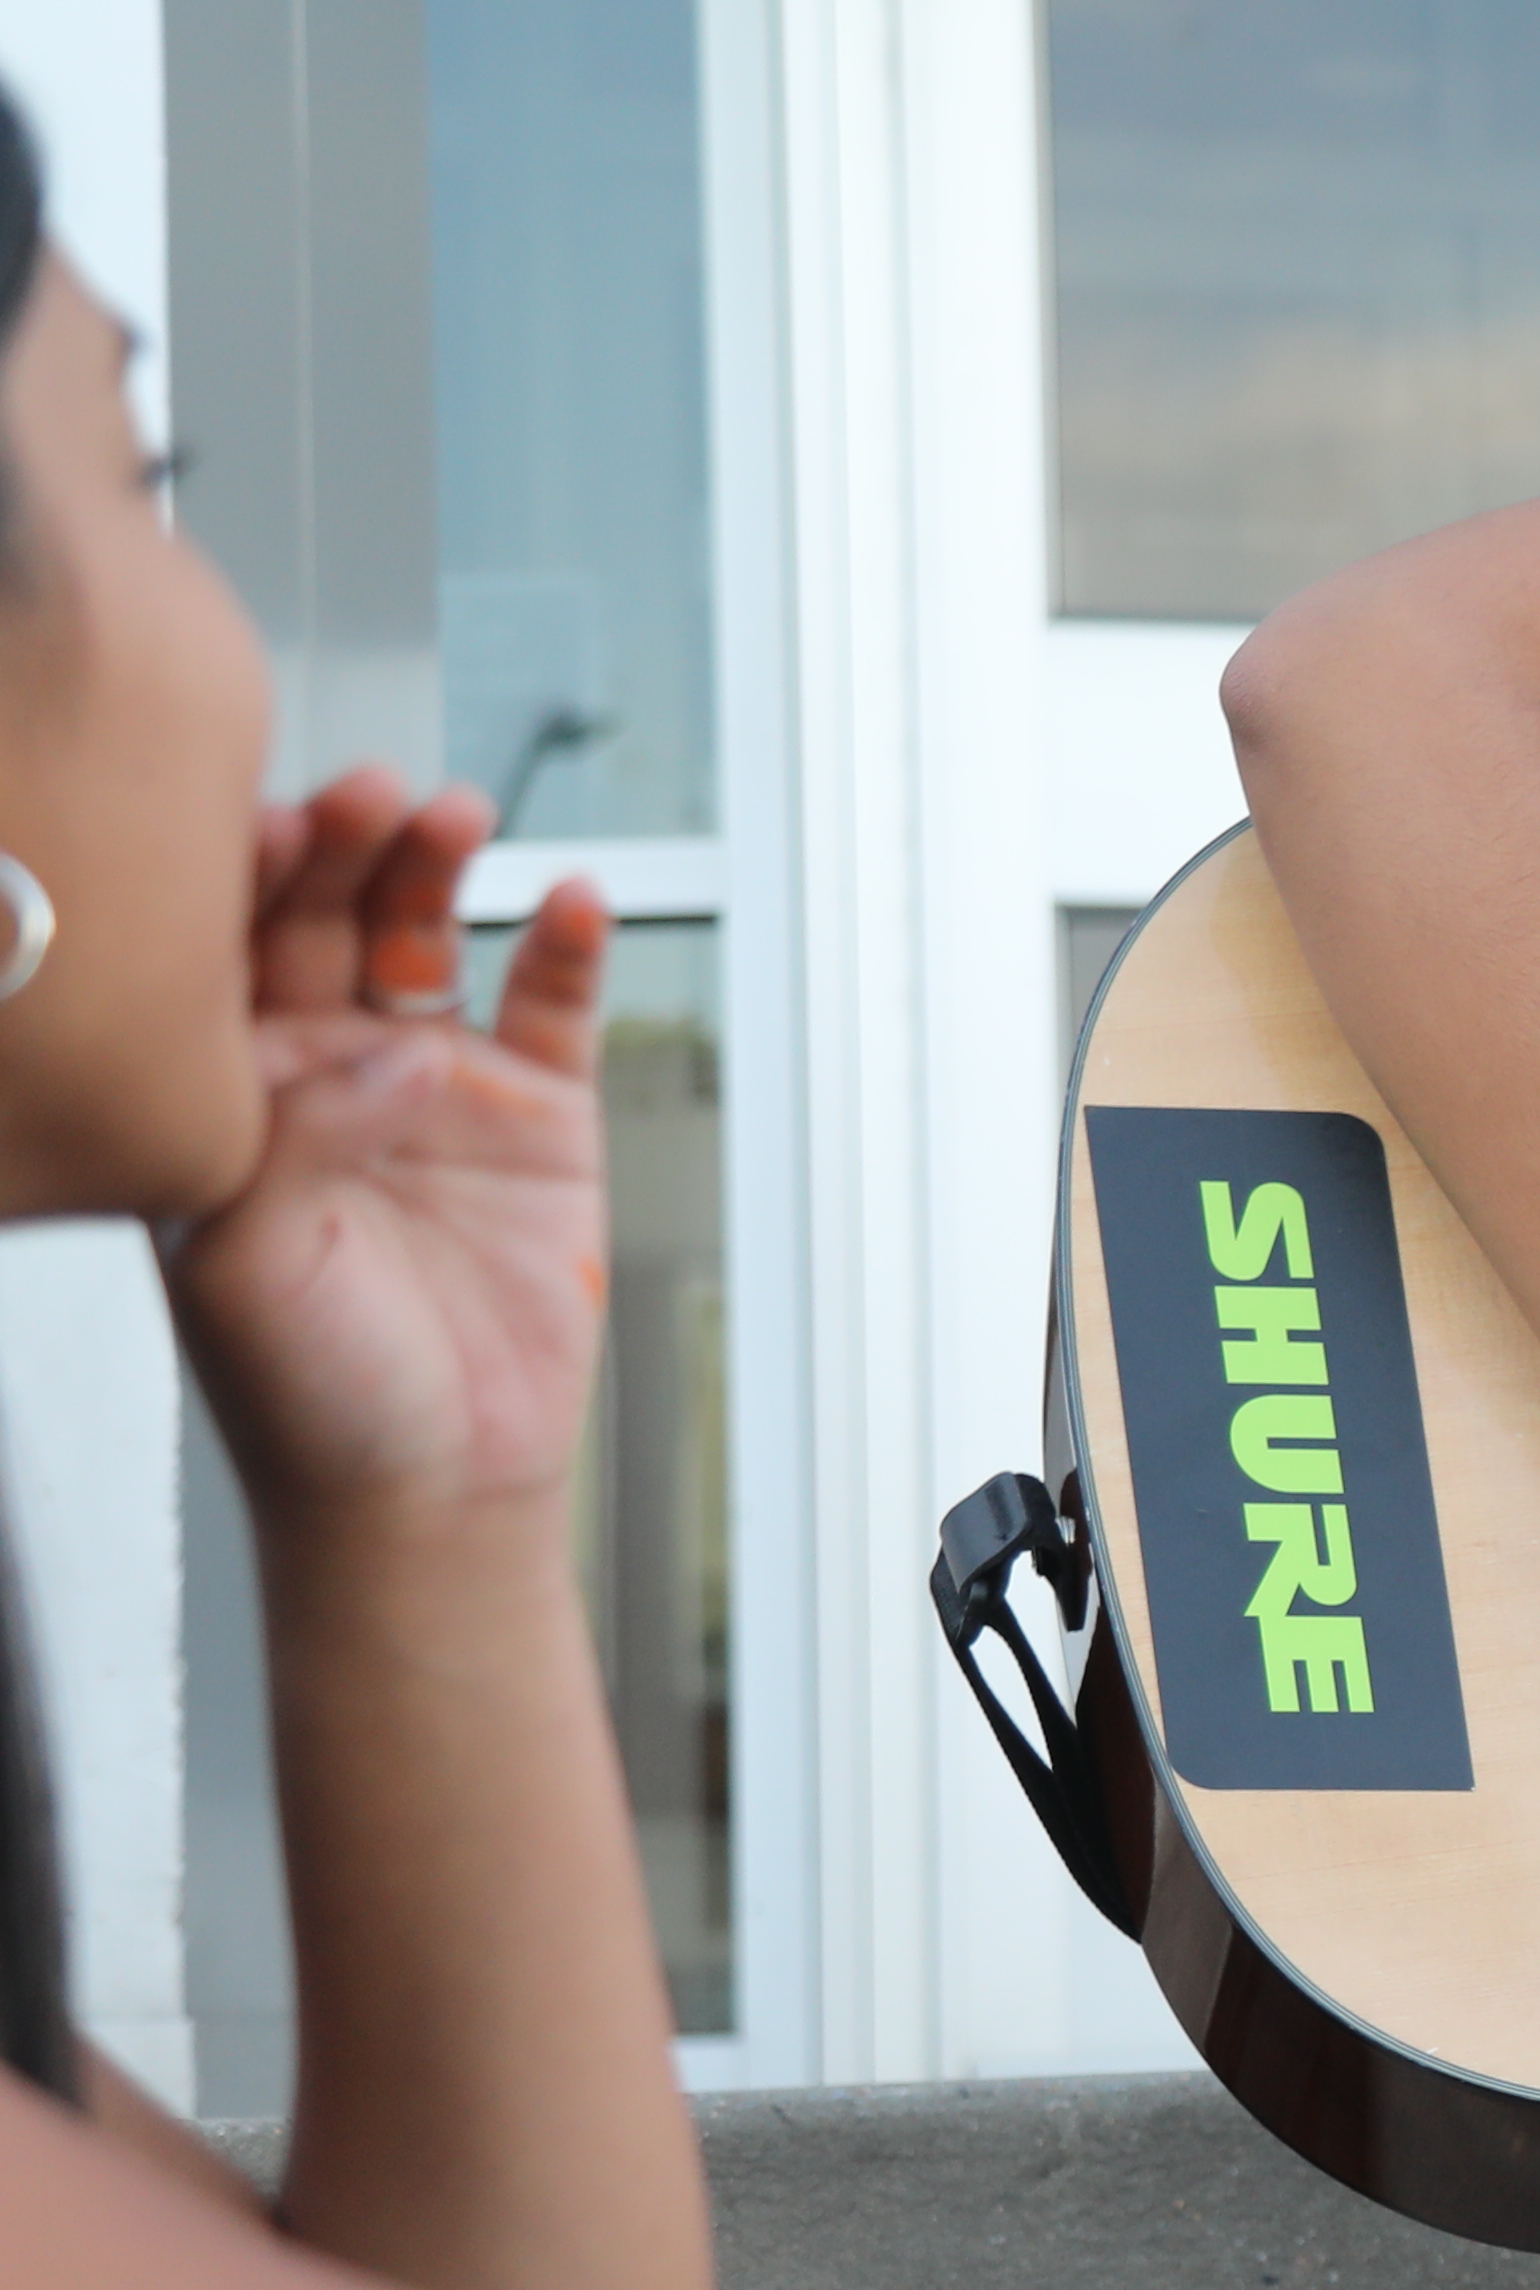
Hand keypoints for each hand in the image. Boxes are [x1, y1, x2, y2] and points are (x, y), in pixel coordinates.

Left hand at [161, 772, 617, 1534]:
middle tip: (370, 798)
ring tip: (457, 817)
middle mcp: (323, 1074)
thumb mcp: (248, 1261)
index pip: (216, 956)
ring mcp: (434, 1089)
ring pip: (428, 940)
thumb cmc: (307, 1396)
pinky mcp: (539, 1120)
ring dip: (437, 870)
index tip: (268, 825)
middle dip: (342, 847)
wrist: (431, 1492)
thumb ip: (298, 1135)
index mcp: (225, 1100)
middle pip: (323, 923)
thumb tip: (397, 1052)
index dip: (236, 880)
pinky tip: (573, 902)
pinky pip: (553, 1008)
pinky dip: (568, 948)